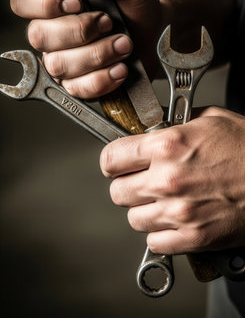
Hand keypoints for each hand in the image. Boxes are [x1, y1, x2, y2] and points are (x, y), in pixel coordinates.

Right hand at [10, 0, 163, 98]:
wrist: (155, 32)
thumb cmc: (134, 6)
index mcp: (54, 2)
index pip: (22, 2)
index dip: (43, 4)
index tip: (76, 3)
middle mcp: (52, 33)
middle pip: (39, 36)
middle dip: (79, 30)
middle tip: (108, 22)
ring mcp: (63, 61)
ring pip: (59, 65)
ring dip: (96, 54)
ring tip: (124, 44)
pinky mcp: (78, 85)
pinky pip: (78, 89)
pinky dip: (103, 79)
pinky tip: (121, 68)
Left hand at [100, 106, 244, 253]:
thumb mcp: (210, 119)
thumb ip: (174, 122)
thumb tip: (151, 126)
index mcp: (168, 145)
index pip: (111, 159)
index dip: (113, 161)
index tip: (118, 163)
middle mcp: (168, 179)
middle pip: (117, 192)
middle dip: (127, 185)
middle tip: (143, 181)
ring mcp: (179, 212)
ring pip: (134, 219)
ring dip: (144, 210)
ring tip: (163, 200)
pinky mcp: (192, 238)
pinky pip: (155, 242)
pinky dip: (161, 233)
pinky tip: (176, 219)